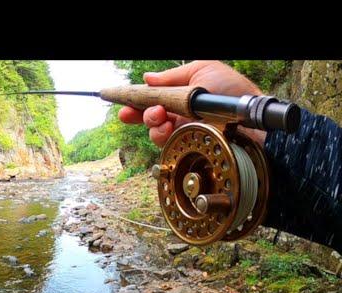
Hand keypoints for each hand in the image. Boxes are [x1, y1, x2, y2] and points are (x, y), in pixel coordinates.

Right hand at [118, 60, 265, 146]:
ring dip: (151, 122)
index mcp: (180, 95)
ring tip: (160, 117)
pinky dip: (161, 134)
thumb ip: (172, 76)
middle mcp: (179, 114)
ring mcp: (182, 131)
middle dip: (135, 114)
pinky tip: (168, 127)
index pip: (152, 98)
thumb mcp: (201, 71)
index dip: (135, 100)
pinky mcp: (186, 145)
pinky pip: (164, 143)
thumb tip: (147, 78)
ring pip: (153, 130)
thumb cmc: (232, 91)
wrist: (249, 116)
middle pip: (147, 116)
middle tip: (129, 114)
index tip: (120, 100)